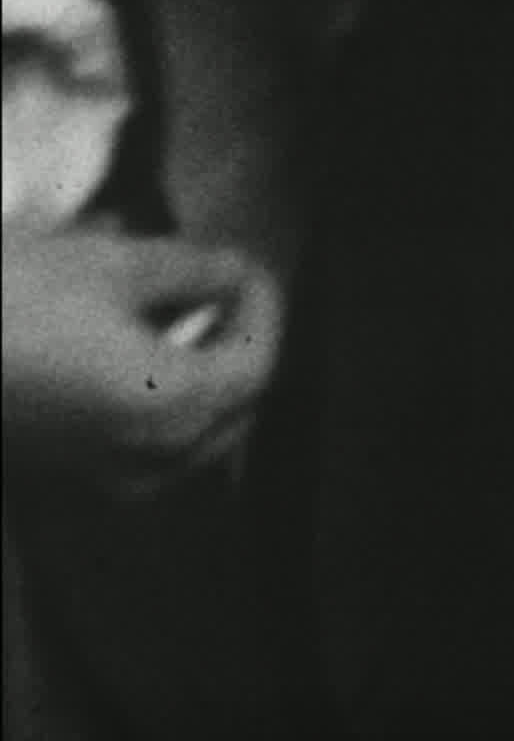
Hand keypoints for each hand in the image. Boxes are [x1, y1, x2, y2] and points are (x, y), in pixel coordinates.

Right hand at [2, 227, 282, 492]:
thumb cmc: (13, 298)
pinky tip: (125, 354)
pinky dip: (152, 405)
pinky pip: (135, 451)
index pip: (258, 363)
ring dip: (199, 379)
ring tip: (176, 318)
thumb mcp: (115, 264)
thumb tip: (233, 272)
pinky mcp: (53, 476)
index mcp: (172, 407)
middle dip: (238, 347)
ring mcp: (95, 478)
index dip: (262, 307)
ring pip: (186, 437)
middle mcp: (145, 459)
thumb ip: (193, 269)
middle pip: (232, 409)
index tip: (243, 263)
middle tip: (221, 291)